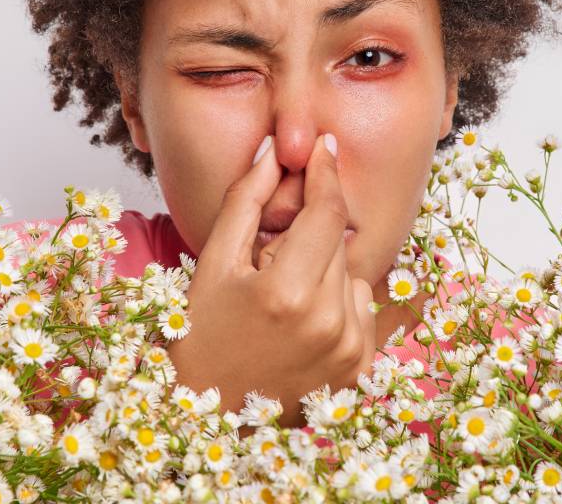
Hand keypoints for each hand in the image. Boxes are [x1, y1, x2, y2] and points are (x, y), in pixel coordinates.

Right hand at [164, 133, 376, 427]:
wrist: (204, 415)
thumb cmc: (199, 334)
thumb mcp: (213, 263)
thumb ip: (245, 200)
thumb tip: (274, 149)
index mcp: (287, 293)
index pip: (327, 212)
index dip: (325, 173)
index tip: (323, 145)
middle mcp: (327, 324)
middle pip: (337, 242)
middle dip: (307, 238)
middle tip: (266, 266)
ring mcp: (348, 352)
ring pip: (352, 274)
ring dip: (323, 273)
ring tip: (281, 303)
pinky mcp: (359, 371)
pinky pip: (362, 309)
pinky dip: (337, 305)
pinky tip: (300, 324)